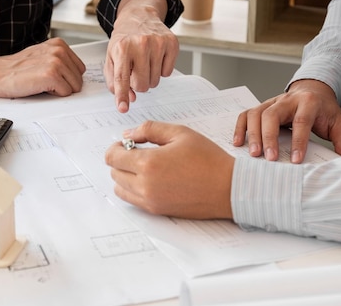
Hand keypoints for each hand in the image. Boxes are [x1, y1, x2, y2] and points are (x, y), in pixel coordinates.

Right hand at [0, 38, 85, 97]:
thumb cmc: (15, 70)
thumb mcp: (41, 57)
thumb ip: (59, 61)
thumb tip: (75, 75)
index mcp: (58, 44)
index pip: (79, 69)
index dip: (66, 77)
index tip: (50, 77)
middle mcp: (59, 50)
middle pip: (79, 79)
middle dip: (65, 84)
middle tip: (43, 81)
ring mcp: (55, 62)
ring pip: (74, 87)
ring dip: (58, 90)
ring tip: (40, 83)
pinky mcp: (51, 75)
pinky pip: (66, 93)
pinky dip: (53, 95)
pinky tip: (39, 87)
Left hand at [104, 0, 178, 112]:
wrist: (139, 16)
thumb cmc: (124, 40)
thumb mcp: (111, 57)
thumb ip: (115, 81)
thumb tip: (130, 98)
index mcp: (122, 48)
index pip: (122, 78)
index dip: (122, 96)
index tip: (123, 108)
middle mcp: (140, 44)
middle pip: (142, 85)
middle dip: (138, 84)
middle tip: (135, 71)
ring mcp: (158, 43)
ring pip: (155, 81)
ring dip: (149, 77)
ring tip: (144, 62)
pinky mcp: (172, 43)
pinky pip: (168, 73)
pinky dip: (161, 70)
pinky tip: (155, 58)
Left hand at [105, 120, 233, 218]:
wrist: (228, 188)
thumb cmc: (208, 159)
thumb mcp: (179, 133)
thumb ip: (149, 130)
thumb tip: (128, 135)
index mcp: (148, 163)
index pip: (112, 157)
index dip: (116, 147)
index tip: (128, 143)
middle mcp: (145, 185)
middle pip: (114, 172)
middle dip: (121, 160)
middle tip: (139, 152)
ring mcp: (150, 201)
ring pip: (120, 188)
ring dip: (125, 176)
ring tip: (145, 167)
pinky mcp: (157, 211)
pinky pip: (132, 200)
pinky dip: (133, 189)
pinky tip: (151, 179)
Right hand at [233, 79, 340, 162]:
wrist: (313, 90)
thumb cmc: (323, 109)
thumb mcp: (338, 122)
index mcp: (308, 102)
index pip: (301, 121)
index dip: (298, 141)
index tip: (296, 160)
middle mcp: (286, 100)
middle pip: (272, 115)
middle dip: (269, 137)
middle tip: (269, 158)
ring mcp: (271, 102)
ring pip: (256, 114)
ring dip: (253, 134)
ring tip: (253, 154)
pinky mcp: (261, 106)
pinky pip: (245, 114)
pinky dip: (240, 128)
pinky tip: (239, 143)